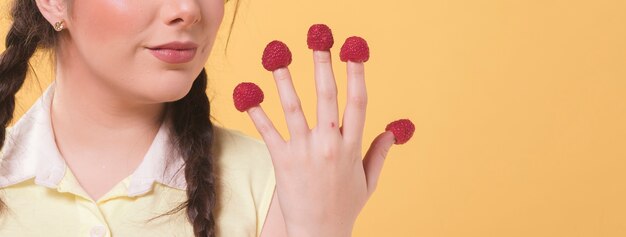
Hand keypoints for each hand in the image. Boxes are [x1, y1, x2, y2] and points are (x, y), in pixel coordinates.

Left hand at [237, 27, 411, 236]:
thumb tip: (392, 133)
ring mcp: (305, 151)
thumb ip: (378, 154)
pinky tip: (249, 94)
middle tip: (319, 40)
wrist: (319, 233)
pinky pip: (269, 131)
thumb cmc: (344, 207)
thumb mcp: (368, 181)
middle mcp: (329, 144)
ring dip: (285, 80)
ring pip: (294, 108)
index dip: (356, 74)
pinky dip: (257, 112)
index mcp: (352, 146)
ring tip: (277, 57)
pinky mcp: (283, 160)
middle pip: (327, 96)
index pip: (358, 102)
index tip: (353, 52)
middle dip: (323, 65)